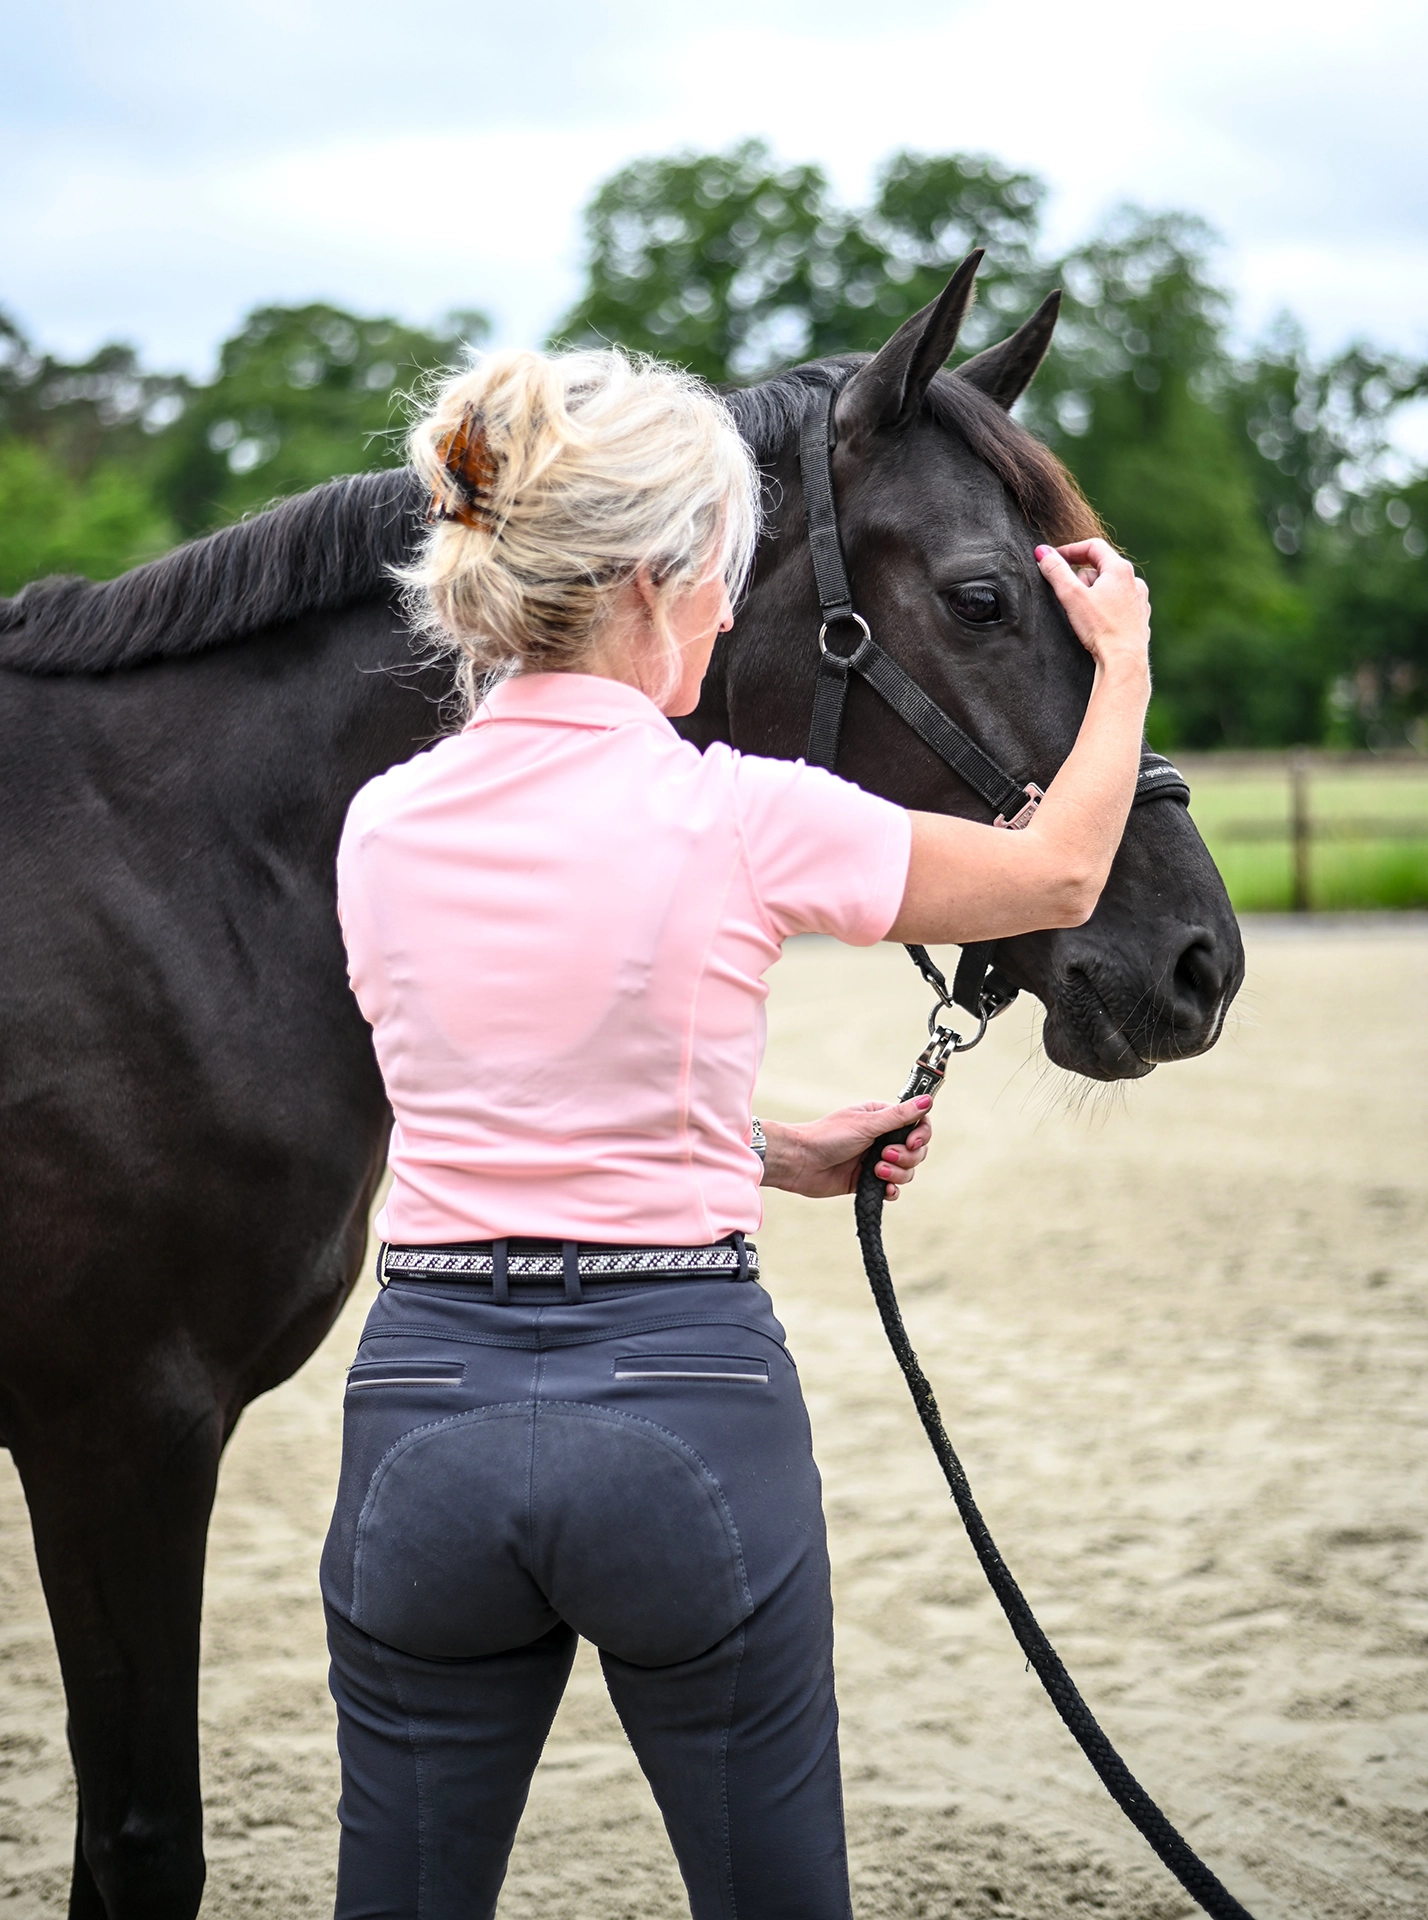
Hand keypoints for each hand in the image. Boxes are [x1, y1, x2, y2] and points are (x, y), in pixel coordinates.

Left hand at [760, 1097, 934, 1201]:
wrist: (800, 1162)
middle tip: (883, 1155)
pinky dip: (892, 1189)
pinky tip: (884, 1189)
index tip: (912, 1142)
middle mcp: (882, 1138)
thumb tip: (927, 1100)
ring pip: (907, 1170)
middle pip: (916, 1151)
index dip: (921, 1135)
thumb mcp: (867, 1124)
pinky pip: (893, 1188)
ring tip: (875, 1170)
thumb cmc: (827, 1136)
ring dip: (897, 1173)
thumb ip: (899, 1116)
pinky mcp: (867, 1181)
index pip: (918, 1124)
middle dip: (906, 1156)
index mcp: (883, 1118)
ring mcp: (876, 1160)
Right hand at [1035, 539, 1150, 680]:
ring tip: (1082, 613)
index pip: (1093, 546)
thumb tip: (1042, 552)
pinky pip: (1118, 604)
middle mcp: (1134, 581)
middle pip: (1100, 567)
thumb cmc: (1100, 628)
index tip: (1053, 559)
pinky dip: (1105, 608)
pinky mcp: (1139, 619)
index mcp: (1120, 569)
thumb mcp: (1071, 595)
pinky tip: (1097, 623)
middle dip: (1080, 577)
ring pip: (1109, 587)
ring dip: (1093, 593)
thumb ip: (1055, 570)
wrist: (1124, 661)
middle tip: (1066, 594)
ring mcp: (1139, 600)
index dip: (1070, 550)